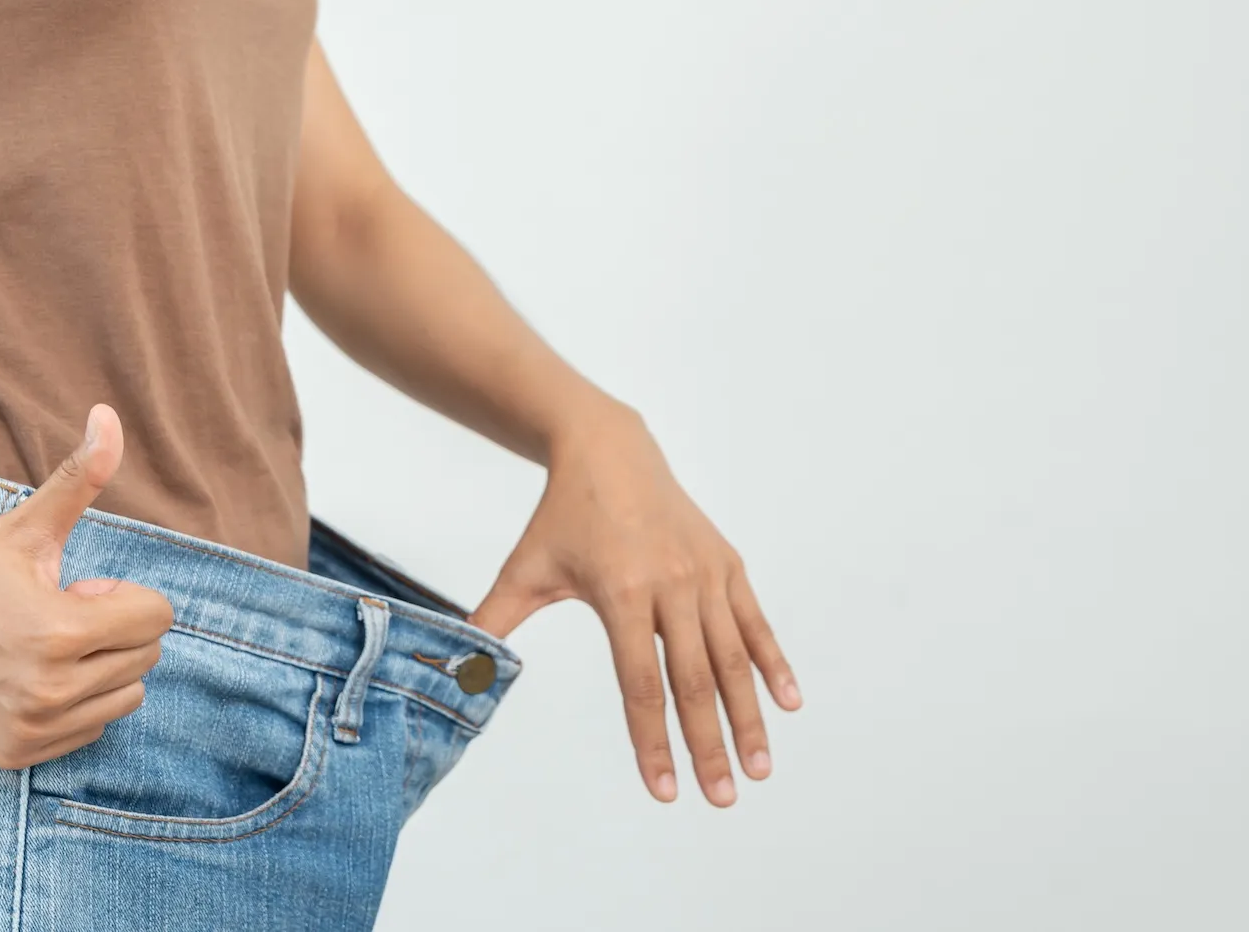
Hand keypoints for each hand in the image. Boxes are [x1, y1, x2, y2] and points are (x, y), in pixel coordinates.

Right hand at [0, 405, 174, 769]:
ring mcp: (31, 729)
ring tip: (46, 646)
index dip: (124, 597)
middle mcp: (49, 692)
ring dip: (101, 669)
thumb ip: (80, 476)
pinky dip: (75, 705)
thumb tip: (111, 415)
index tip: (76, 589)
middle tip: (56, 614)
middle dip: (114, 629)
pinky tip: (31, 678)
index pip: (157, 618)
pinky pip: (90, 731)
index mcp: (60, 634)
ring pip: (125, 699)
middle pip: (145, 658)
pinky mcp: (14, 754)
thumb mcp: (27, 524)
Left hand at [469, 402, 800, 806]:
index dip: (653, 742)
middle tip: (722, 799)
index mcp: (621, 591)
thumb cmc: (563, 516)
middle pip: (695, 680)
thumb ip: (494, 622)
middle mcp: (671, 584)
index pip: (641, 684)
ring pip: (733, 657)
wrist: (609, 448)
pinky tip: (789, 702)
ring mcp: (704, 573)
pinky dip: (774, 662)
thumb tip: (458, 672)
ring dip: (749, 716)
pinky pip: (754, 622)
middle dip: (710, 746)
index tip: (665, 791)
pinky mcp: (727, 562)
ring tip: (759, 768)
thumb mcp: (525, 570)